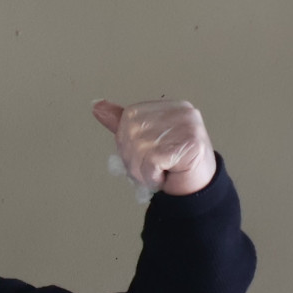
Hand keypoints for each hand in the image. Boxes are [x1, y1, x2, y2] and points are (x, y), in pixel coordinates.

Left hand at [94, 98, 215, 196]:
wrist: (196, 187)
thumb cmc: (170, 163)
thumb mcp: (143, 139)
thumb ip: (121, 123)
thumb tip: (97, 106)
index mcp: (169, 107)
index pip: (129, 117)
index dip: (126, 141)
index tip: (142, 153)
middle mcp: (181, 112)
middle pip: (132, 133)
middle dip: (132, 158)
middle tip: (148, 167)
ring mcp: (188, 126)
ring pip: (140, 149)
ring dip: (142, 170)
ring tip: (157, 172)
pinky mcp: (190, 144)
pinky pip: (152, 162)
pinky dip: (152, 176)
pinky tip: (164, 175)